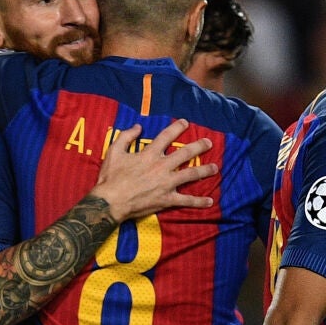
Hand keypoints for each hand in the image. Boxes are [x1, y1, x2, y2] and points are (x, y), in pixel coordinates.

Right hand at [90, 120, 217, 220]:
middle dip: (199, 146)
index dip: (177, 128)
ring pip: (191, 174)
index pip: (167, 136)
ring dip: (204, 170)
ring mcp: (166, 183)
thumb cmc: (111, 177)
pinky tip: (209, 201)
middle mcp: (162, 166)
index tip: (185, 123)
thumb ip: (126, 137)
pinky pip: (186, 200)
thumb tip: (138, 126)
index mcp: (150, 154)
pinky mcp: (167, 199)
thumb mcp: (114, 152)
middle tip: (208, 143)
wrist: (111, 201)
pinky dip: (198, 202)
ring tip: (215, 168)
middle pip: (185, 153)